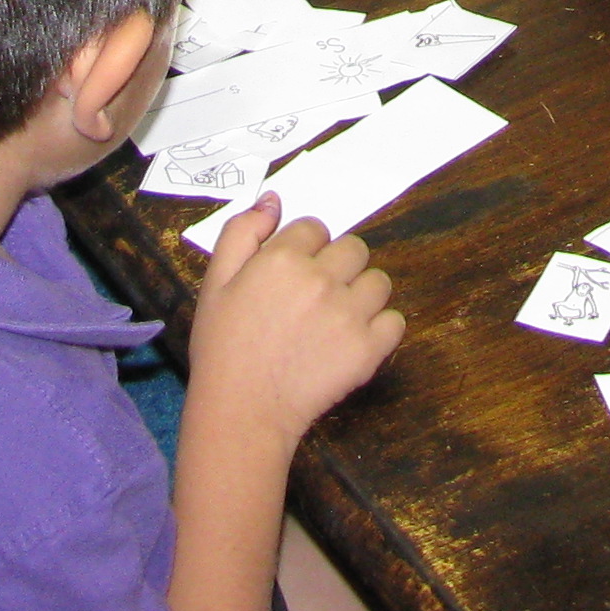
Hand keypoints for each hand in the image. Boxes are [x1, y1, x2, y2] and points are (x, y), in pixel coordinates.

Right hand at [190, 197, 403, 454]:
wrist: (241, 411)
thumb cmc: (223, 348)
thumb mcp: (215, 282)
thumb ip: (242, 233)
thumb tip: (273, 199)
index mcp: (283, 257)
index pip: (316, 228)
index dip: (304, 251)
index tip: (291, 279)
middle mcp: (321, 278)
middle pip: (354, 249)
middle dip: (337, 268)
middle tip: (314, 301)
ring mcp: (349, 314)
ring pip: (377, 282)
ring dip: (361, 295)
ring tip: (334, 322)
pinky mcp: (369, 348)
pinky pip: (394, 321)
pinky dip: (380, 329)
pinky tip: (353, 342)